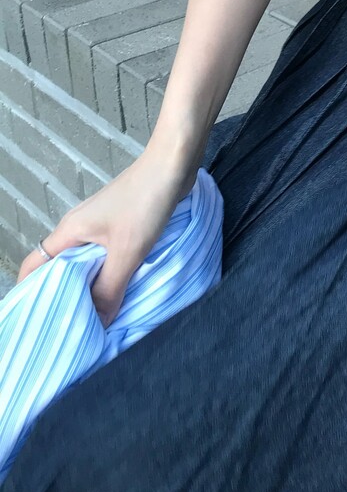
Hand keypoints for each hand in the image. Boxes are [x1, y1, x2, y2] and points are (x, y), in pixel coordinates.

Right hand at [15, 144, 200, 326]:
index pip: (35, 265)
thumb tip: (96, 323)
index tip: (37, 321)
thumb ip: (109, 287)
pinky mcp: (120, 224)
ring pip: (87, 262)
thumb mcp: (127, 251)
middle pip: (60, 267)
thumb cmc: (145, 202)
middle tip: (72, 327)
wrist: (172, 165)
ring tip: (99, 315)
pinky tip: (123, 288)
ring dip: (92, 285)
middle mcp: (79, 228)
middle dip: (65, 295)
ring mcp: (100, 225)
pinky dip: (111, 273)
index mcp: (69, 231)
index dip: (29, 292)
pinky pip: (108, 255)